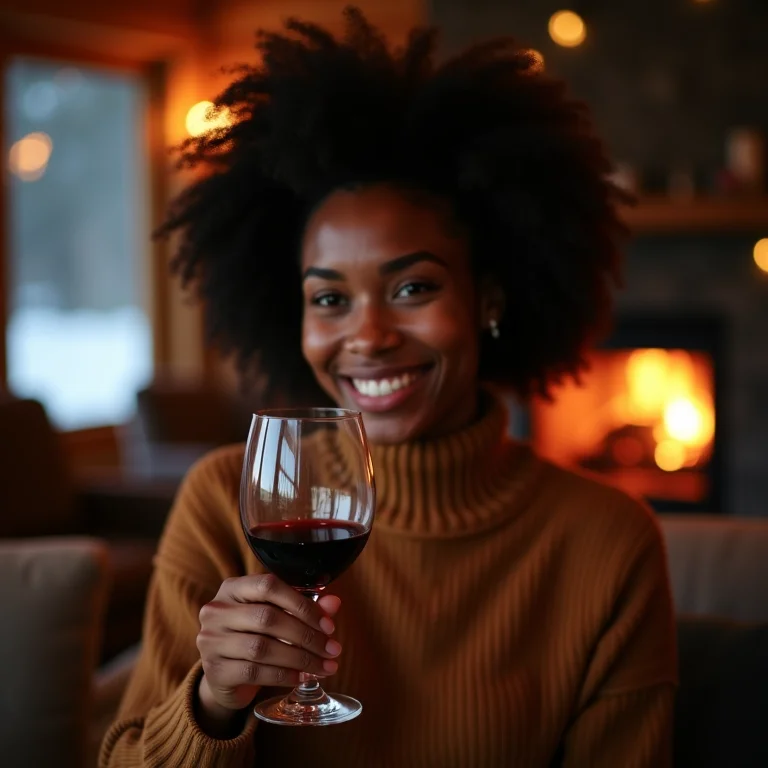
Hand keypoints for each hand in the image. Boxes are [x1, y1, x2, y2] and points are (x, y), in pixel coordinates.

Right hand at [196, 574, 341, 719]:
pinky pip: (254, 672)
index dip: (302, 604)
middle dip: (306, 635)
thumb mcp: (277, 617)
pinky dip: (283, 675)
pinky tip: (301, 677)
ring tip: (323, 666)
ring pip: (262, 647)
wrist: (224, 675)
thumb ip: (304, 608)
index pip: (269, 586)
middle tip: (332, 650)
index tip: (328, 625)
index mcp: (233, 588)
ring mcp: (211, 641)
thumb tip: (334, 604)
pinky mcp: (214, 670)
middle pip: (267, 618)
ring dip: (299, 658)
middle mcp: (217, 611)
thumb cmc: (255, 636)